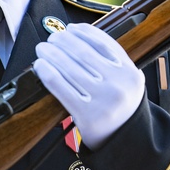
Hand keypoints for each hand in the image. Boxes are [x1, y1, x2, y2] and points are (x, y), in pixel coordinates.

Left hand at [34, 23, 144, 148]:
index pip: (103, 43)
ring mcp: (102, 100)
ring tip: (43, 49)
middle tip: (52, 38)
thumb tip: (79, 37)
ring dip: (51, 53)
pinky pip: (60, 87)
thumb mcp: (128, 82)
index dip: (83, 32)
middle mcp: (118, 84)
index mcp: (129, 72)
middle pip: (83, 52)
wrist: (126, 140)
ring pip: (69, 67)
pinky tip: (40, 66)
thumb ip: (113, 61)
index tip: (70, 29)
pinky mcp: (86, 114)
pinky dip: (47, 73)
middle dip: (63, 40)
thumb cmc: (121, 107)